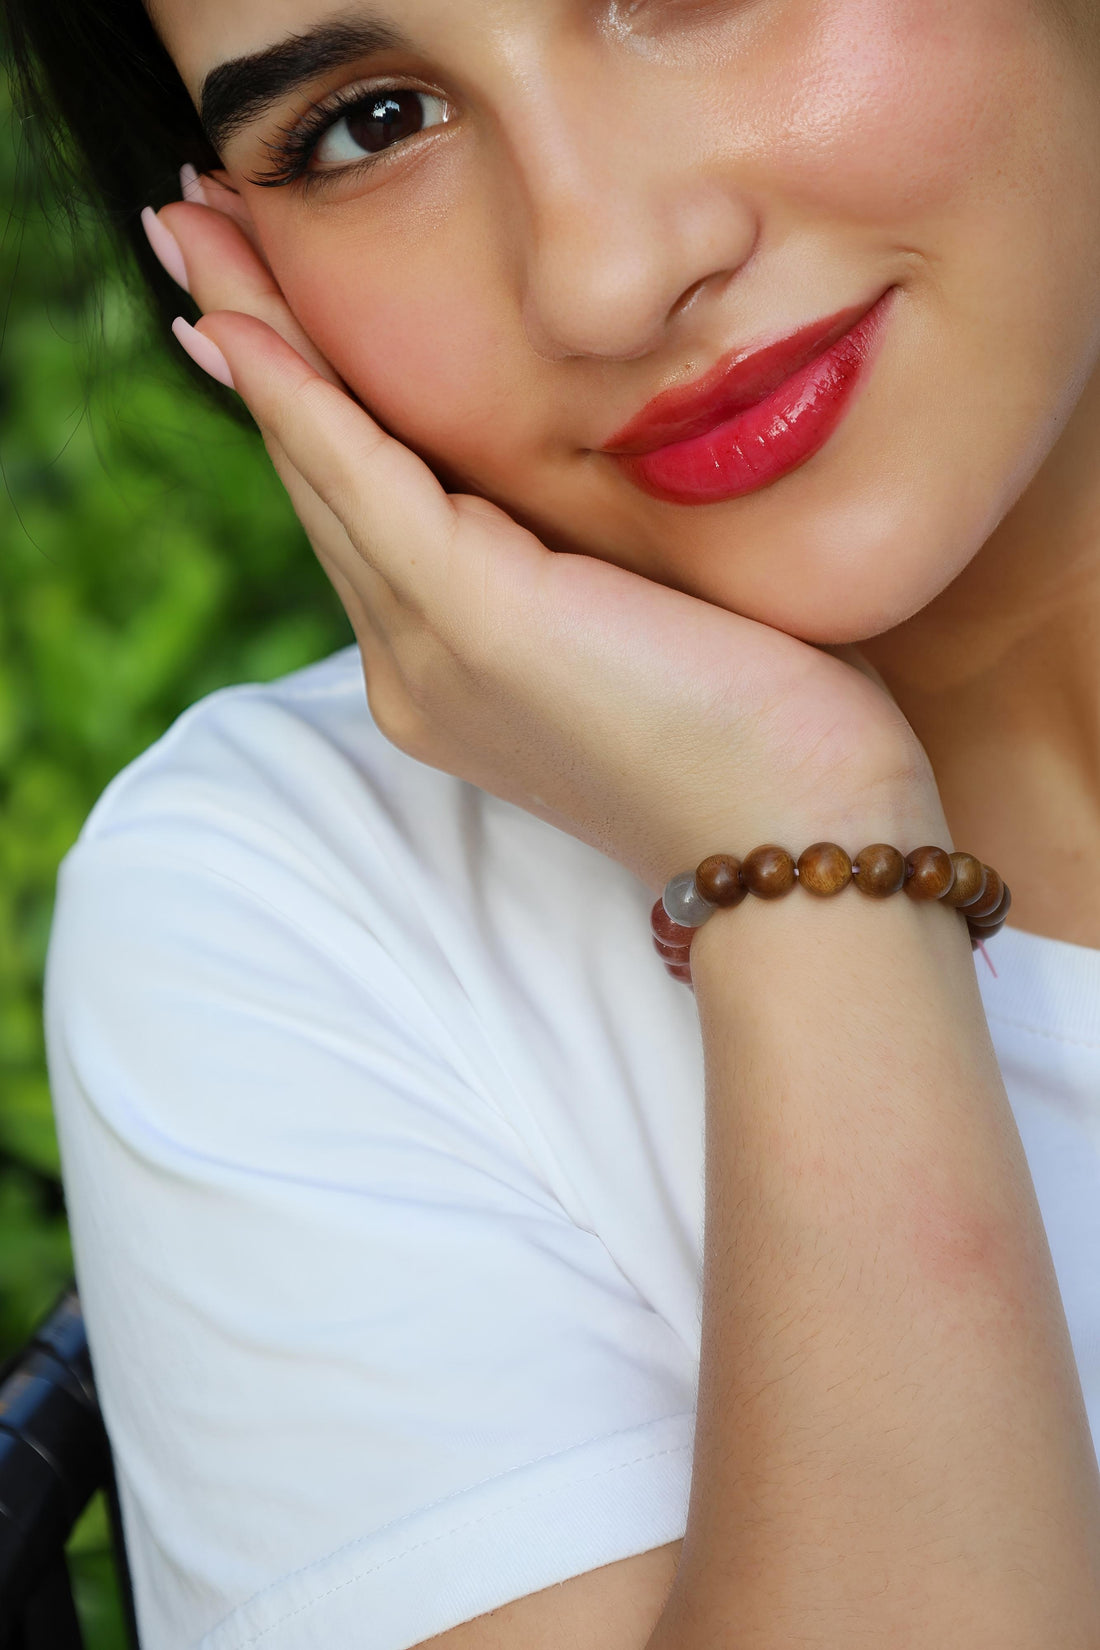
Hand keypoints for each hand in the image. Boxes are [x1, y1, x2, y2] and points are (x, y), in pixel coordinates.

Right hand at [155, 195, 942, 892]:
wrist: (805, 842)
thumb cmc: (770, 735)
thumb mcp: (661, 625)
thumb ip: (592, 560)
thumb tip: (593, 479)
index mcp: (460, 673)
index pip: (370, 509)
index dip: (308, 400)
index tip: (254, 305)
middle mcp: (420, 670)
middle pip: (323, 478)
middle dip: (251, 343)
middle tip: (189, 225)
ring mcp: (434, 653)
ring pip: (323, 466)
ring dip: (251, 335)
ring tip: (188, 223)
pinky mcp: (478, 619)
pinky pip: (362, 475)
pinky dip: (297, 388)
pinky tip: (240, 313)